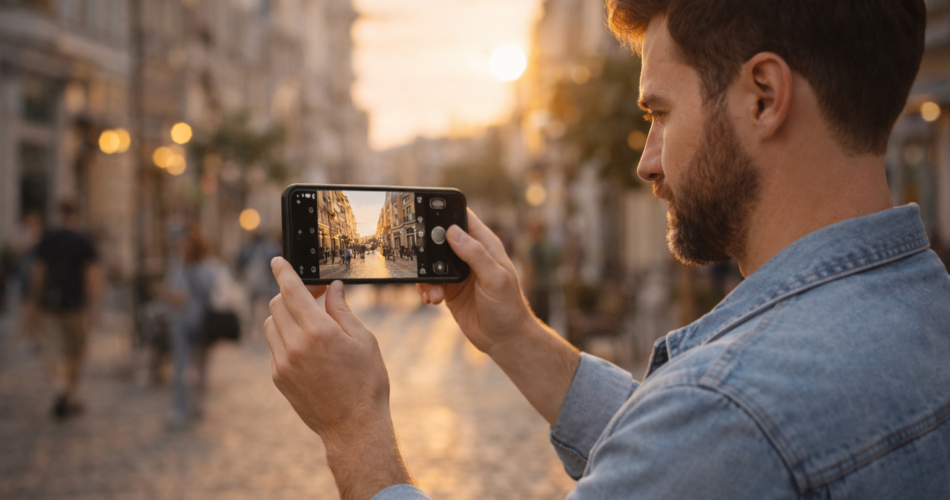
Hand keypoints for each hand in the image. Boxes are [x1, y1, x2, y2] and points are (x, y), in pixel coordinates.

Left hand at [265, 258, 411, 499]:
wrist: (354, 427)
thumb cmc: (366, 382)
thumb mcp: (364, 340)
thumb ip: (343, 310)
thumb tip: (332, 289)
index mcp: (319, 332)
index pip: (291, 291)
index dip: (283, 271)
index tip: (277, 261)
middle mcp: (295, 345)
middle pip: (277, 304)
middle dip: (290, 293)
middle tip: (313, 296)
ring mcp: (283, 363)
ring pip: (271, 324)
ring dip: (286, 315)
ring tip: (310, 322)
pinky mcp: (279, 378)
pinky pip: (274, 346)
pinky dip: (286, 337)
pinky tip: (309, 347)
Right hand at [417, 209, 535, 354]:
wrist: (505, 340)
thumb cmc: (508, 307)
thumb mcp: (495, 278)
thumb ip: (476, 254)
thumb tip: (453, 232)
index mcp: (485, 245)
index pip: (463, 218)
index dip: (446, 212)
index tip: (427, 213)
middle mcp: (470, 255)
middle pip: (440, 238)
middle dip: (428, 246)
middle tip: (422, 258)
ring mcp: (458, 272)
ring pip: (431, 262)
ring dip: (426, 275)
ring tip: (435, 291)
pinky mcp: (449, 289)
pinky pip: (429, 282)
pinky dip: (426, 289)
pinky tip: (433, 299)